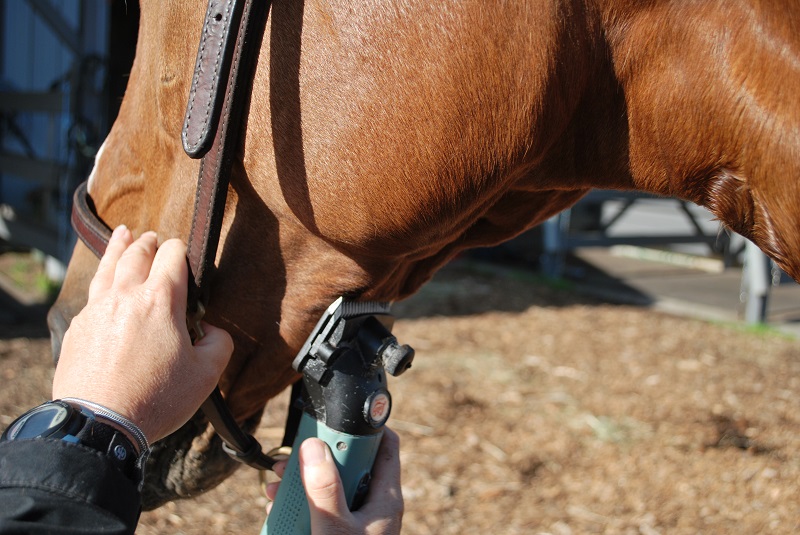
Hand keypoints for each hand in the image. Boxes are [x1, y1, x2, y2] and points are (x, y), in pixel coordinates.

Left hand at [52, 226, 233, 443]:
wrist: (99, 423)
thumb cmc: (156, 398)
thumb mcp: (206, 375)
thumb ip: (219, 344)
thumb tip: (212, 331)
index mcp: (161, 300)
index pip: (172, 255)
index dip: (182, 250)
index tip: (185, 255)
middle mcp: (126, 295)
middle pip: (137, 253)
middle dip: (150, 243)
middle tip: (155, 238)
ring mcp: (97, 309)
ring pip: (108, 266)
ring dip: (119, 247)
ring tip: (124, 234)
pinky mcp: (78, 327)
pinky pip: (91, 293)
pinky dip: (101, 278)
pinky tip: (104, 282)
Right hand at [265, 429, 403, 534]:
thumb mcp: (334, 528)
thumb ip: (325, 488)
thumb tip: (314, 446)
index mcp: (385, 497)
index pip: (385, 446)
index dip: (364, 428)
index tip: (335, 418)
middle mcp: (373, 505)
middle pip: (349, 464)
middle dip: (319, 456)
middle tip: (293, 453)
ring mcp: (355, 521)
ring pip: (330, 486)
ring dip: (302, 481)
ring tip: (276, 480)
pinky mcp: (338, 534)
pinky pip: (320, 510)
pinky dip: (299, 504)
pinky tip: (278, 504)